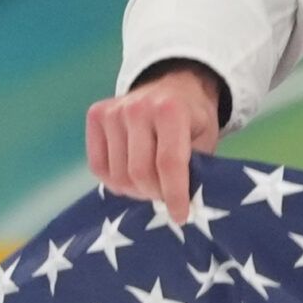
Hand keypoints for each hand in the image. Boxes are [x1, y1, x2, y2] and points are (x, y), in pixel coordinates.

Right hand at [85, 65, 223, 223]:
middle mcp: (138, 107)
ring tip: (151, 185)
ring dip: (135, 191)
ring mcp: (113, 110)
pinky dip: (115, 182)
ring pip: (117, 175)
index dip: (174, 195)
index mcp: (171, 110)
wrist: (173, 86)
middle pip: (139, 173)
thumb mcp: (206, 139)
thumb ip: (196, 168)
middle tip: (166, 197)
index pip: (169, 163)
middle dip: (155, 194)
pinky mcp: (96, 115)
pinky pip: (98, 167)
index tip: (181, 215)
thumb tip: (182, 205)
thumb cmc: (193, 119)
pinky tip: (131, 176)